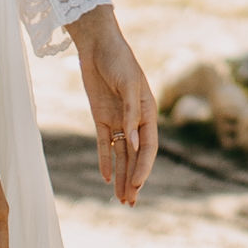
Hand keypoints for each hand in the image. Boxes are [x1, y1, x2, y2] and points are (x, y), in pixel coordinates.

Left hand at [75, 11, 157, 206]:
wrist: (98, 44)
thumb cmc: (119, 59)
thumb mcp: (129, 85)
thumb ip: (131, 114)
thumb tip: (134, 144)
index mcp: (148, 112)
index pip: (149, 147)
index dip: (144, 167)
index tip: (136, 185)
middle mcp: (135, 120)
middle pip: (136, 156)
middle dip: (133, 179)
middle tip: (129, 202)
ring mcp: (118, 120)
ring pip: (122, 154)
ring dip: (121, 175)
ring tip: (120, 199)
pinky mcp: (101, 117)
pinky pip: (105, 143)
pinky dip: (106, 160)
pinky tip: (106, 178)